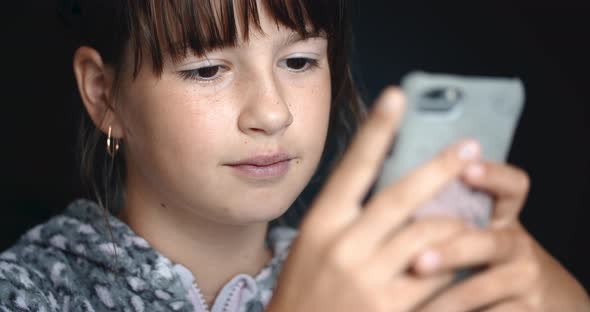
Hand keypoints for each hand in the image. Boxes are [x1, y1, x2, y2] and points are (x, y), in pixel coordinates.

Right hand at [267, 88, 484, 311]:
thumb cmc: (304, 293)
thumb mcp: (312, 248)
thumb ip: (346, 220)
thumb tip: (388, 187)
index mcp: (321, 225)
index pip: (353, 167)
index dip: (376, 129)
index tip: (396, 96)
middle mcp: (344, 246)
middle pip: (402, 196)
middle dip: (442, 167)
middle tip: (471, 148)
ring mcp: (369, 280)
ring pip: (429, 236)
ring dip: (455, 227)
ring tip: (469, 222)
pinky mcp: (392, 311)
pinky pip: (439, 280)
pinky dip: (455, 268)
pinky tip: (464, 263)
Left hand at [412, 161, 589, 310]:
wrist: (535, 297)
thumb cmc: (484, 257)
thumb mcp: (476, 230)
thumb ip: (447, 214)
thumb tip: (388, 201)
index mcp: (502, 217)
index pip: (511, 187)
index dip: (493, 175)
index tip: (466, 171)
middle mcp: (517, 244)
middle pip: (490, 242)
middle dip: (451, 252)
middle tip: (418, 263)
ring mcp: (525, 278)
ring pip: (487, 286)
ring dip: (449, 298)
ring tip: (417, 308)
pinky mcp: (526, 310)